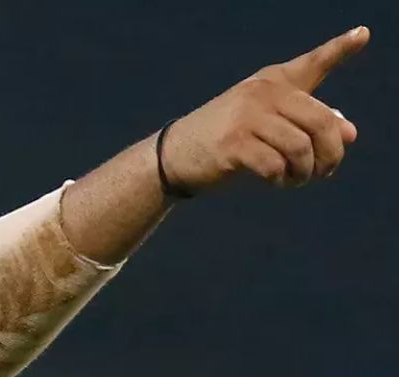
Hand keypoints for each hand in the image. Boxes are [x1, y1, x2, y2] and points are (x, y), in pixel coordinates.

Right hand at [163, 26, 369, 191]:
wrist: (174, 155)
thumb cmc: (225, 140)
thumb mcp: (266, 124)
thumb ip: (307, 124)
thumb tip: (349, 133)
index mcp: (271, 83)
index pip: (311, 64)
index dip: (339, 48)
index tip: (363, 33)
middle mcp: (261, 94)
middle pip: (320, 121)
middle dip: (330, 153)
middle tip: (323, 172)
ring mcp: (246, 118)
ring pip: (300, 148)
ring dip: (304, 172)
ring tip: (295, 180)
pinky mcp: (233, 145)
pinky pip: (276, 165)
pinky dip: (281, 179)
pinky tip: (276, 181)